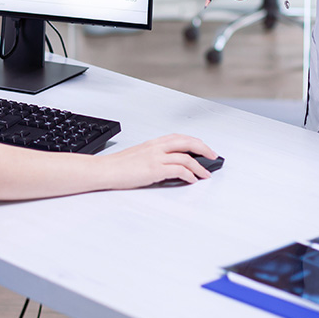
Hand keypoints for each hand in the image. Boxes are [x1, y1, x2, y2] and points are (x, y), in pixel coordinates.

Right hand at [102, 134, 218, 188]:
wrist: (104, 170)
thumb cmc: (118, 166)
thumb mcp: (139, 155)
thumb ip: (154, 156)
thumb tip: (168, 163)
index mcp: (153, 143)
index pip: (179, 137)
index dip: (195, 142)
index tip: (204, 148)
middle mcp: (156, 147)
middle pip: (187, 142)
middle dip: (204, 149)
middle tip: (213, 156)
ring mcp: (156, 157)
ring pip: (186, 157)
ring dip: (200, 166)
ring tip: (206, 173)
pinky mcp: (154, 170)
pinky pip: (179, 170)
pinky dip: (189, 175)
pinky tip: (192, 180)